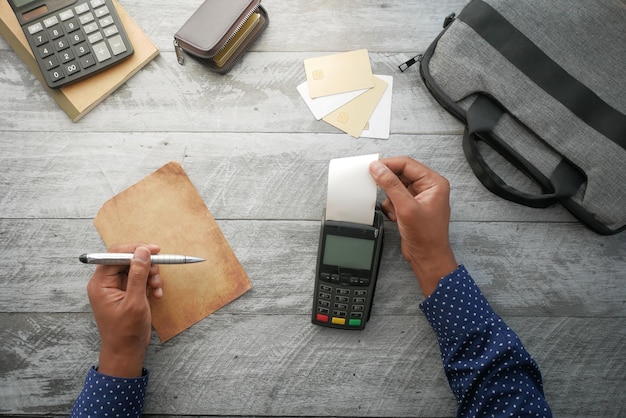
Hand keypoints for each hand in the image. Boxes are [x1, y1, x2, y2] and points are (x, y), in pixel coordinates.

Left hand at [86, 242, 162, 376]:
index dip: (135, 249)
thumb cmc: (126, 331)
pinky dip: (151, 284)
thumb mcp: (135, 302)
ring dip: (151, 275)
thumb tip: (142, 251)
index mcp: (101, 283)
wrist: (126, 351)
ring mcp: (117, 287)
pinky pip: (140, 279)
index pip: (115, 255)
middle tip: (157, 273)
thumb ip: (138, 275)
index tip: (154, 250)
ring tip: (157, 288)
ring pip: (137, 268)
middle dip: (146, 265)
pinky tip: (156, 295)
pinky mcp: (127, 292)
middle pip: (127, 260)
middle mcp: (107, 282)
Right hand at [370, 157, 456, 296]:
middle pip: (401, 174)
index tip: (373, 167)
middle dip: (388, 184)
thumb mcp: (406, 207)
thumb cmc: (427, 237)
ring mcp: (419, 197)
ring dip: (390, 198)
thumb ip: (391, 185)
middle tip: (375, 185)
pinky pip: (395, 198)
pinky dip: (391, 206)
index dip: (389, 164)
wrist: (427, 258)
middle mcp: (428, 188)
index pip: (407, 164)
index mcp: (434, 183)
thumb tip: (378, 168)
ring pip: (396, 187)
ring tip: (393, 210)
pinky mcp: (411, 207)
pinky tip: (395, 216)